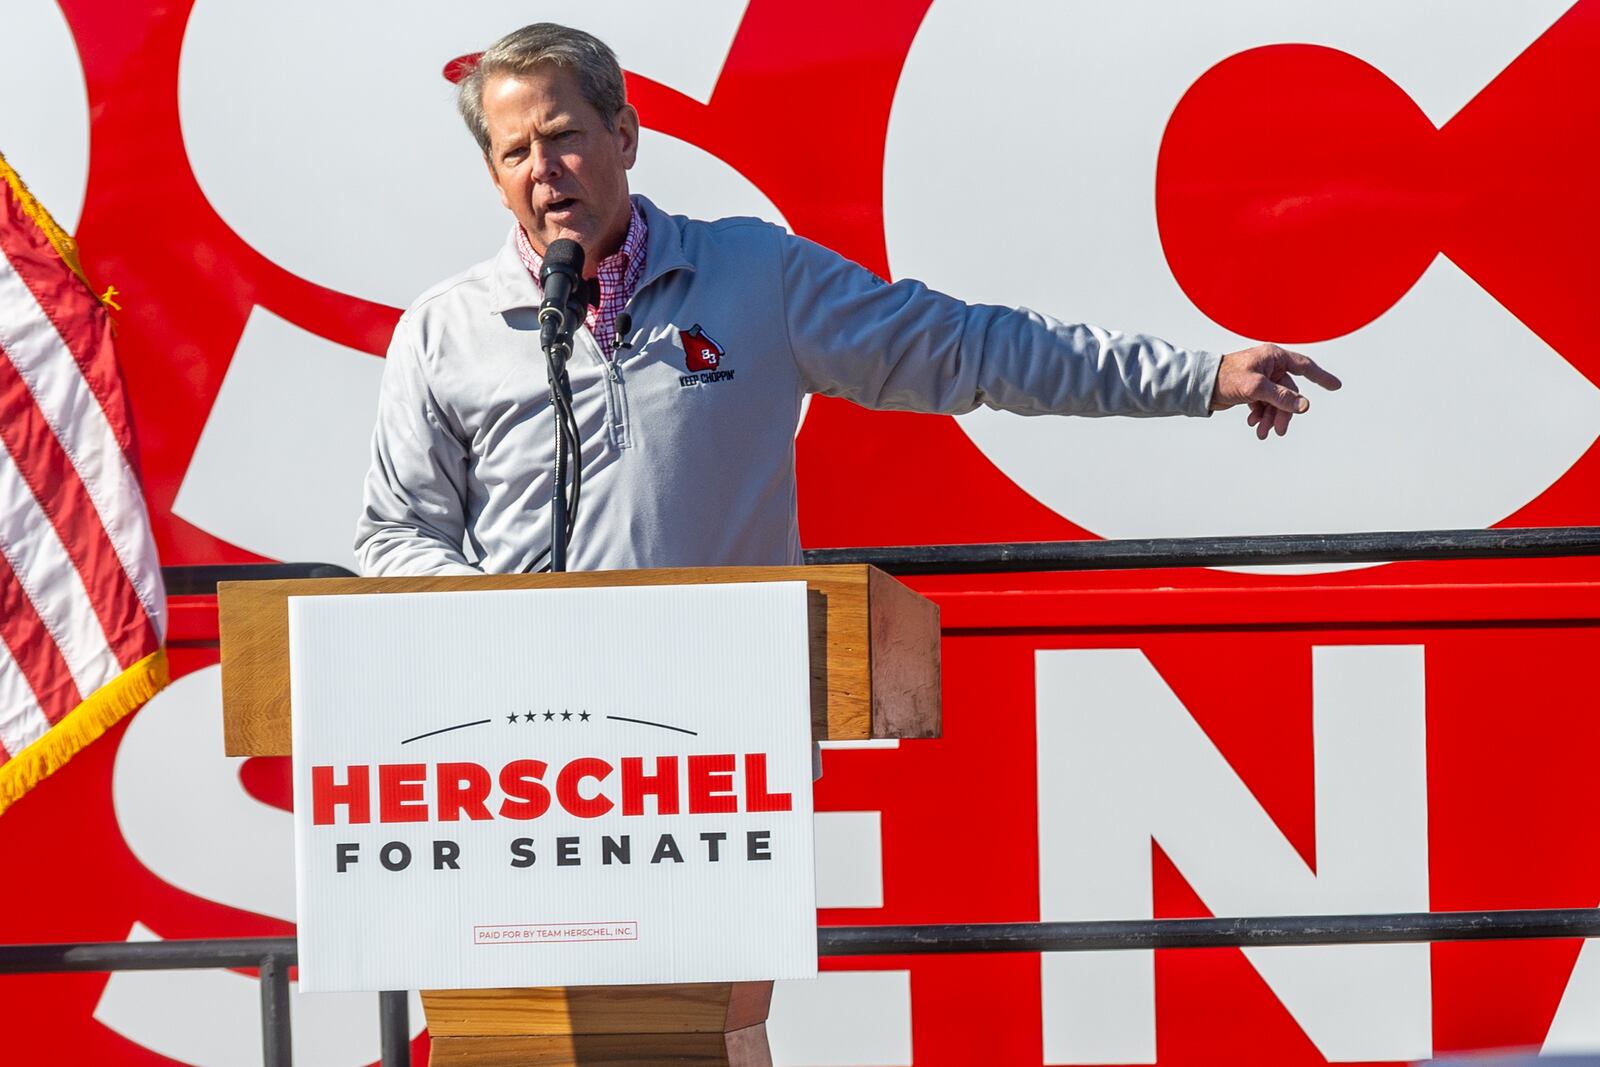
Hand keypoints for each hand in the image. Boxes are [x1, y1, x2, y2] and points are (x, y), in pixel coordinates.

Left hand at [1210, 343, 1341, 438]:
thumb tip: (1303, 406)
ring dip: (1271, 417)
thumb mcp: (1255, 387)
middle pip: (1288, 392)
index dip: (1321, 377)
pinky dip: (1261, 415)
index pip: (1304, 366)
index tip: (1336, 386)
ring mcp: (1261, 378)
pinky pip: (1264, 404)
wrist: (1200, 385)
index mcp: (1273, 356)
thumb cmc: (1225, 377)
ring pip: (1276, 401)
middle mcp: (1269, 366)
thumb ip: (1281, 397)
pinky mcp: (1251, 390)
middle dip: (1283, 413)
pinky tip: (1253, 424)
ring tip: (1261, 432)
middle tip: (1278, 431)